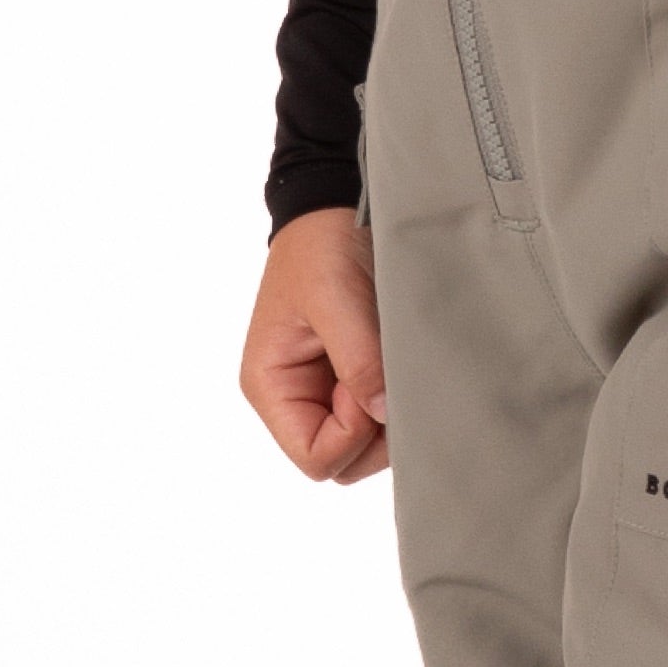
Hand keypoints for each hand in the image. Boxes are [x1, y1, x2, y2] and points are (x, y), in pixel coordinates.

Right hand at [241, 207, 389, 482]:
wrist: (336, 205)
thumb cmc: (322, 245)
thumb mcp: (336, 298)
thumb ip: (358, 360)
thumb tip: (382, 414)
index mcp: (270, 385)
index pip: (315, 456)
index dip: (352, 433)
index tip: (368, 384)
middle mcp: (293, 397)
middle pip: (342, 461)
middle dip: (374, 430)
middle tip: (385, 371)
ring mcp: (323, 391)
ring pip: (364, 445)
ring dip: (387, 414)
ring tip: (391, 360)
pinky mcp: (351, 379)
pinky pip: (377, 416)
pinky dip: (394, 399)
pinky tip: (396, 361)